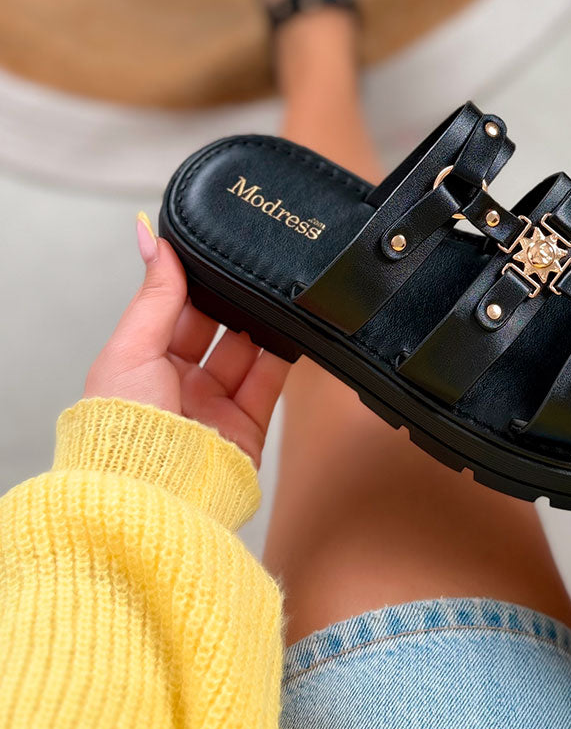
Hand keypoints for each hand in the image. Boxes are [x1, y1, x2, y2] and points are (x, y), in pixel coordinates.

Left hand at [85, 213, 289, 467]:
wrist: (153, 490)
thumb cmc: (122, 428)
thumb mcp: (132, 346)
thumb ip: (156, 293)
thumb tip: (150, 237)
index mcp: (142, 365)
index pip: (175, 312)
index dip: (194, 284)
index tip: (214, 253)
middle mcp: (179, 386)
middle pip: (215, 330)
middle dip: (230, 303)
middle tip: (247, 273)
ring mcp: (214, 406)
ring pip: (246, 351)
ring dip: (259, 325)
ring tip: (272, 296)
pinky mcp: (247, 426)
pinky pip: (271, 381)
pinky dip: (283, 355)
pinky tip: (290, 328)